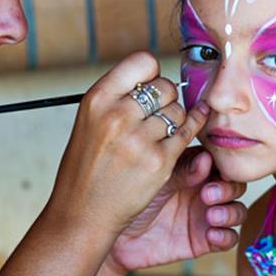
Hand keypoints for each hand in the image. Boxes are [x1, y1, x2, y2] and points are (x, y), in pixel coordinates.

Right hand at [45, 52, 211, 238]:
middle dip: (166, 97)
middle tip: (157, 113)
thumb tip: (154, 77)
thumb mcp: (88, 121)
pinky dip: (193, 126)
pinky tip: (194, 122)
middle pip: (165, 86)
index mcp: (97, 99)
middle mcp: (118, 115)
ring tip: (159, 133)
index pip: (143, 61)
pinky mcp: (159, 162)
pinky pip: (188, 132)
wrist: (82, 213)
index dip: (151, 73)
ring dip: (175, 119)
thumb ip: (117, 97)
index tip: (149, 86)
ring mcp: (140, 139)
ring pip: (178, 111)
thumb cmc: (86, 167)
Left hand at [106, 147, 246, 273]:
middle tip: (208, 194)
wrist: (113, 233)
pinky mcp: (204, 240)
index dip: (221, 163)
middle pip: (235, 184)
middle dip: (227, 188)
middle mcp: (204, 189)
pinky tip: (210, 234)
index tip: (210, 166)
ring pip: (238, 210)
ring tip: (211, 216)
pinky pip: (228, 238)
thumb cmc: (128, 197)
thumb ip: (182, 169)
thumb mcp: (156, 179)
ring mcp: (206, 215)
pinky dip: (225, 236)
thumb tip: (207, 158)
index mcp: (194, 168)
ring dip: (230, 212)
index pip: (220, 161)